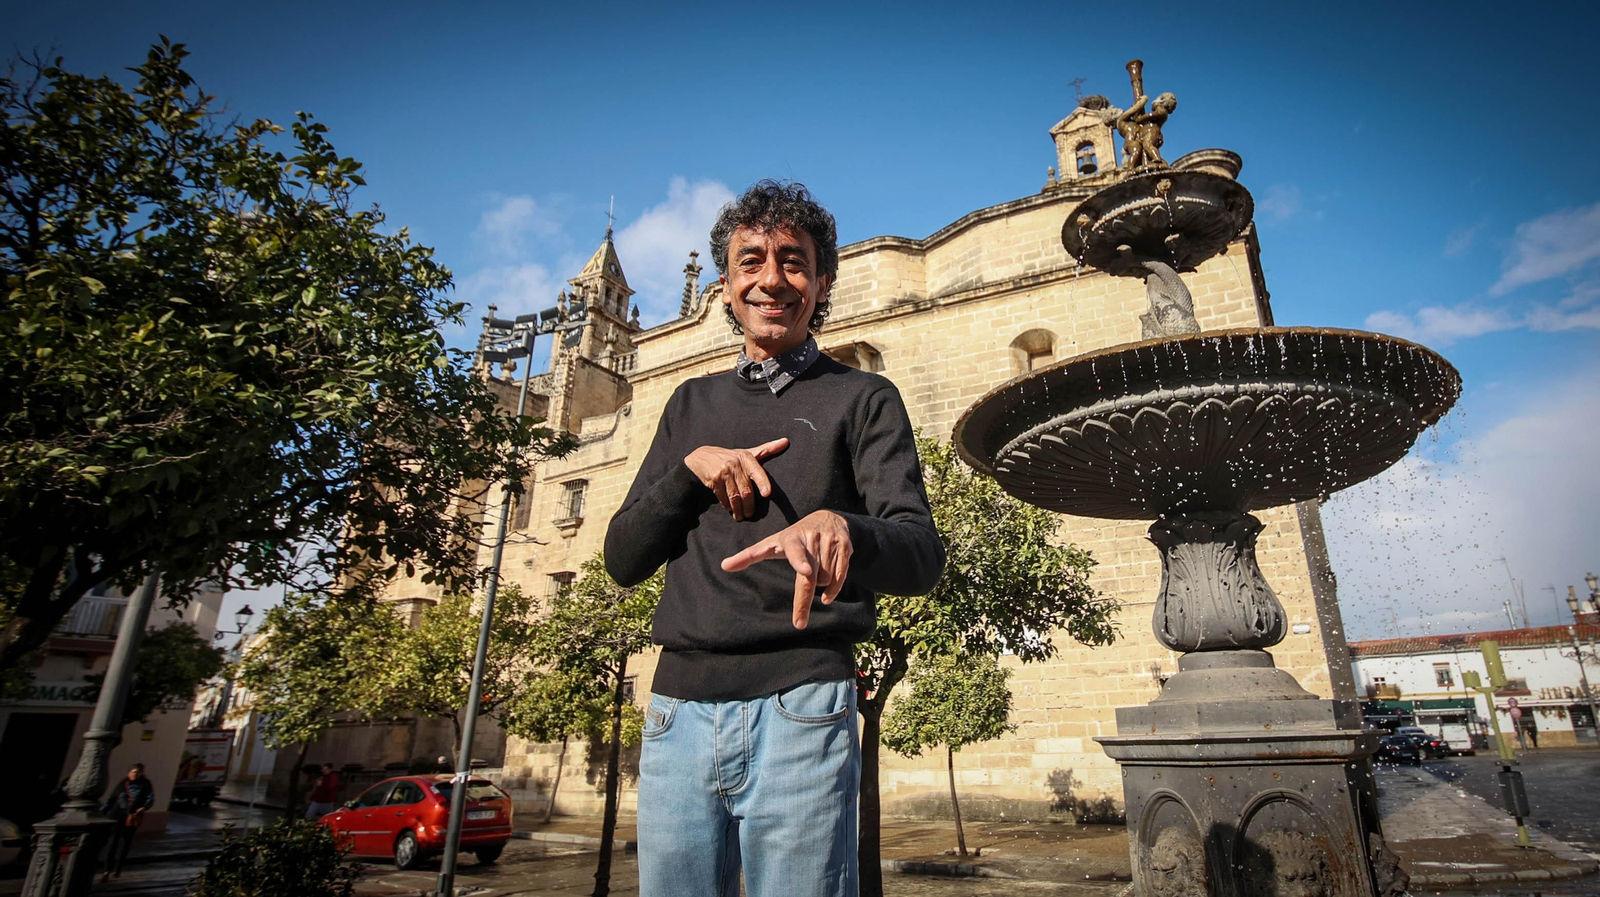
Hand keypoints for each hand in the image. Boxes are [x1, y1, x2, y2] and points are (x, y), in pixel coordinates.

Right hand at [684, 438, 788, 520]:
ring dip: (738, 509)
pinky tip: (730, 509)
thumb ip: (767, 450)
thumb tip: (786, 441)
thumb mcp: (747, 452)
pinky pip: (723, 497)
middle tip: (750, 514)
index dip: (763, 482)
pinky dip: (727, 505)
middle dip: (749, 505)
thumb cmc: (730, 457)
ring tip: (740, 516)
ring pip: (735, 496)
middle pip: (746, 490)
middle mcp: (735, 463)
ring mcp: (723, 472)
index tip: (767, 493)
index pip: (757, 471)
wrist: (701, 458)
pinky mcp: (713, 479)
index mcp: (746, 457)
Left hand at [721, 510, 851, 628]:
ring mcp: (831, 542)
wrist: (829, 517)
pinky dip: (833, 590)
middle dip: (804, 601)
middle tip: (799, 623)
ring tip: (814, 572)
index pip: (794, 551)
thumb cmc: (794, 537)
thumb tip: (723, 566)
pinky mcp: (845, 547)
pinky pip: (840, 576)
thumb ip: (749, 555)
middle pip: (810, 576)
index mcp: (792, 539)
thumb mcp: (772, 543)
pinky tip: (826, 597)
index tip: (804, 570)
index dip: (799, 560)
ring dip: (819, 585)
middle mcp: (812, 538)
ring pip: (825, 578)